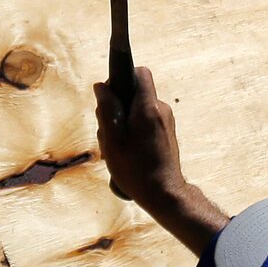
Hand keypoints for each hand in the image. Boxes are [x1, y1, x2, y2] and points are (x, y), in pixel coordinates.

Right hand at [96, 66, 188, 209]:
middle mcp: (161, 109)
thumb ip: (107, 109)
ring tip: (117, 147)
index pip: (140, 72)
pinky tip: (127, 152)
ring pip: (137, 109)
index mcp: (148, 108)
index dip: (122, 78)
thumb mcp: (113, 139)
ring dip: (123, 122)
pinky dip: (133, 130)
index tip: (110, 96)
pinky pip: (145, 121)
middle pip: (134, 93)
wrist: (163, 193)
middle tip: (109, 132)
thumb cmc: (135, 169)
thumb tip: (101, 86)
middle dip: (117, 106)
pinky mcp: (166, 132)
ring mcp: (166, 121)